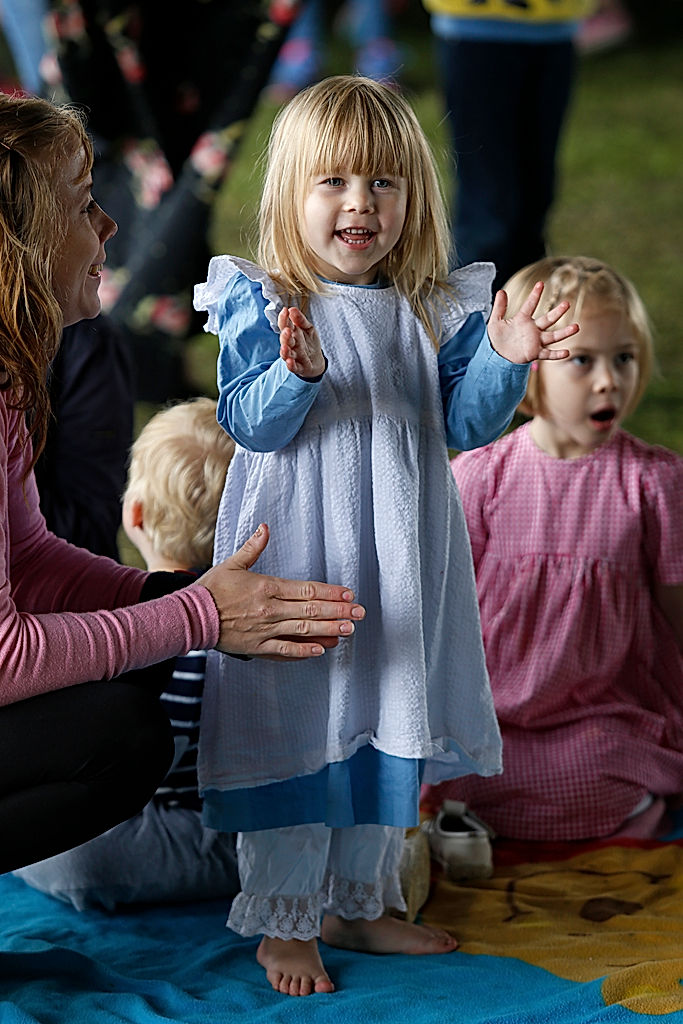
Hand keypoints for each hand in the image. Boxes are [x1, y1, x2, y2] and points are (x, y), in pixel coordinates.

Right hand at [196, 524, 364, 658]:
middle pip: (311, 611)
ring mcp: (265, 630)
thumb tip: (265, 528)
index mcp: (267, 587)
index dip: (330, 593)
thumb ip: (253, 547)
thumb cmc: (210, 590)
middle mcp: (270, 609)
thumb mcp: (232, 563)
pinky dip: (303, 651)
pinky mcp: (257, 647)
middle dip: (338, 611)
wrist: (190, 617)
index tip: (349, 594)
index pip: (307, 590)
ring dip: (328, 630)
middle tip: (359, 613)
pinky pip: (284, 651)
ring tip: (348, 630)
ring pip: (303, 631)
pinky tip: (320, 650)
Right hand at [279, 306, 325, 377]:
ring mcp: (295, 356)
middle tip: (287, 330)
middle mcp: (291, 345)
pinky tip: (290, 361)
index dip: (284, 319)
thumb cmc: (309, 343)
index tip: (285, 311)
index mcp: (292, 334)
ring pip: (287, 354)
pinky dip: (290, 365)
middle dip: (285, 336)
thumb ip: (301, 320)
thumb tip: (292, 309)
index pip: (285, 325)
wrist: (316, 361)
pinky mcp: (299, 367)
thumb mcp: (308, 328)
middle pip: (285, 340)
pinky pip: (293, 367)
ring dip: (285, 351)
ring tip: (285, 347)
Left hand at [487, 282, 578, 364]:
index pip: (530, 305)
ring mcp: (535, 341)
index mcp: (522, 319)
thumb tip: (501, 291)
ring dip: (564, 332)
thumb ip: (499, 308)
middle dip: (558, 312)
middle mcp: (532, 329)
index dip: (535, 294)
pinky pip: (548, 354)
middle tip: (567, 304)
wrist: (497, 356)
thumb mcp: (495, 322)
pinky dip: (556, 354)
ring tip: (576, 327)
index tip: (541, 283)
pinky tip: (566, 352)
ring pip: (552, 336)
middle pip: (548, 319)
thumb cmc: (497, 339)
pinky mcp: (534, 353)